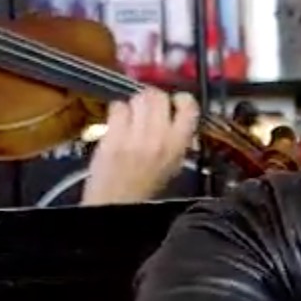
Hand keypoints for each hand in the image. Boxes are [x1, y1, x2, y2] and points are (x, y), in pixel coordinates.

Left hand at [82, 89, 197, 204]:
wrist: (118, 204)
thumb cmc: (146, 188)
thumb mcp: (174, 165)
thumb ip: (179, 138)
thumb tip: (178, 115)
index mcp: (178, 145)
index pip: (188, 106)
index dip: (181, 99)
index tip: (175, 102)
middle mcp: (158, 137)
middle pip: (159, 96)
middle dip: (154, 98)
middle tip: (149, 107)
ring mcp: (134, 135)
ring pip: (137, 98)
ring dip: (135, 104)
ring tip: (133, 115)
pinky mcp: (112, 135)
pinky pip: (117, 107)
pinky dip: (117, 111)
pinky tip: (118, 122)